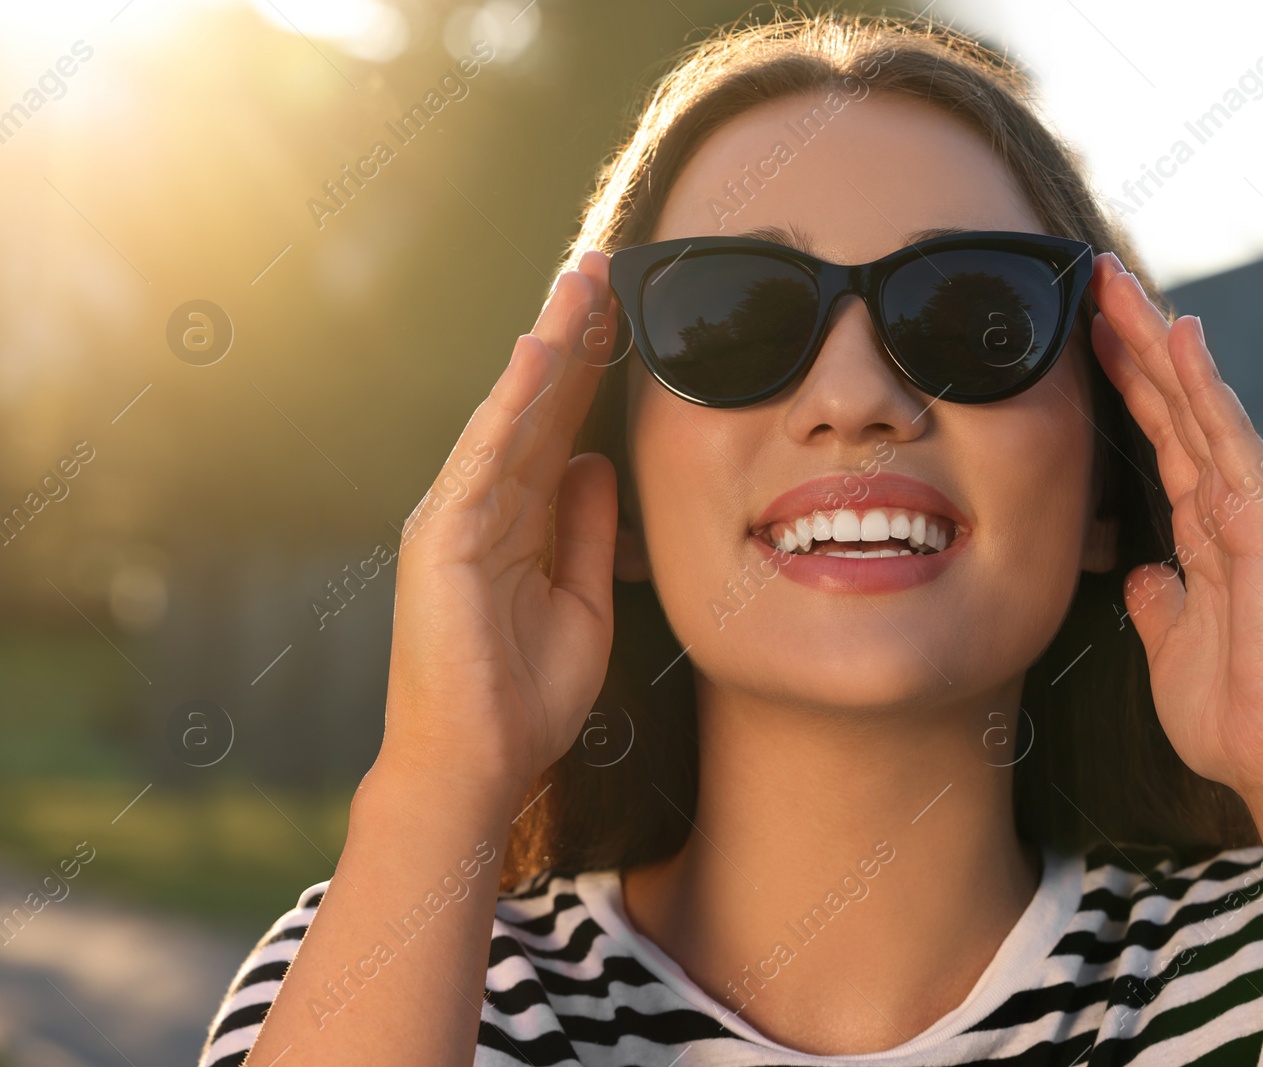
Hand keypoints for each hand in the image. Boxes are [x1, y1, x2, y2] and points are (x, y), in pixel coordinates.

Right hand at [378, 251, 620, 811]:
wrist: (478, 767)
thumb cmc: (525, 697)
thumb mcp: (584, 600)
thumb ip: (590, 530)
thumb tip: (599, 461)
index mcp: (517, 521)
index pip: (557, 426)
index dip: (589, 369)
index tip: (621, 310)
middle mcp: (483, 507)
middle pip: (533, 405)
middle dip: (569, 335)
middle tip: (602, 264)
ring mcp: (457, 518)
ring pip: (509, 415)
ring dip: (546, 346)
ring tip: (580, 283)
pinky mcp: (443, 539)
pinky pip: (485, 459)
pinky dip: (510, 405)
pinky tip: (538, 353)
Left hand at [1088, 252, 1262, 803]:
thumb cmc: (1235, 712)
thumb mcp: (1171, 646)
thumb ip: (1159, 602)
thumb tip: (1137, 572)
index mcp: (1205, 529)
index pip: (1157, 435)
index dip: (1122, 383)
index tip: (1083, 332)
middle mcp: (1230, 506)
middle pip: (1173, 404)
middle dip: (1131, 340)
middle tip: (1091, 276)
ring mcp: (1253, 509)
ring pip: (1197, 405)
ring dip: (1156, 340)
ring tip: (1115, 281)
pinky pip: (1230, 440)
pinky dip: (1204, 384)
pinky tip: (1177, 332)